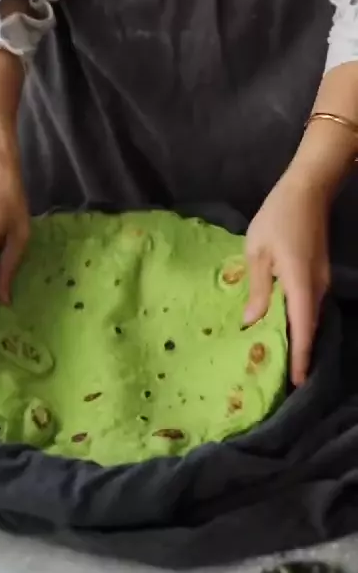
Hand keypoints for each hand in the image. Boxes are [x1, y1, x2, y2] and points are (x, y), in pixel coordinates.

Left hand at [245, 171, 329, 385]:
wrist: (307, 190)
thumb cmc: (277, 218)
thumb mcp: (258, 251)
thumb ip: (257, 288)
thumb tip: (251, 321)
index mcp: (301, 283)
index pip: (303, 328)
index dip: (300, 356)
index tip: (295, 382)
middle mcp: (316, 288)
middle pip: (308, 328)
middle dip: (297, 353)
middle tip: (278, 378)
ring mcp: (320, 281)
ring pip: (309, 317)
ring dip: (296, 338)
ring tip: (276, 358)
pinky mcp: (318, 275)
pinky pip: (308, 306)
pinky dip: (297, 321)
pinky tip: (280, 326)